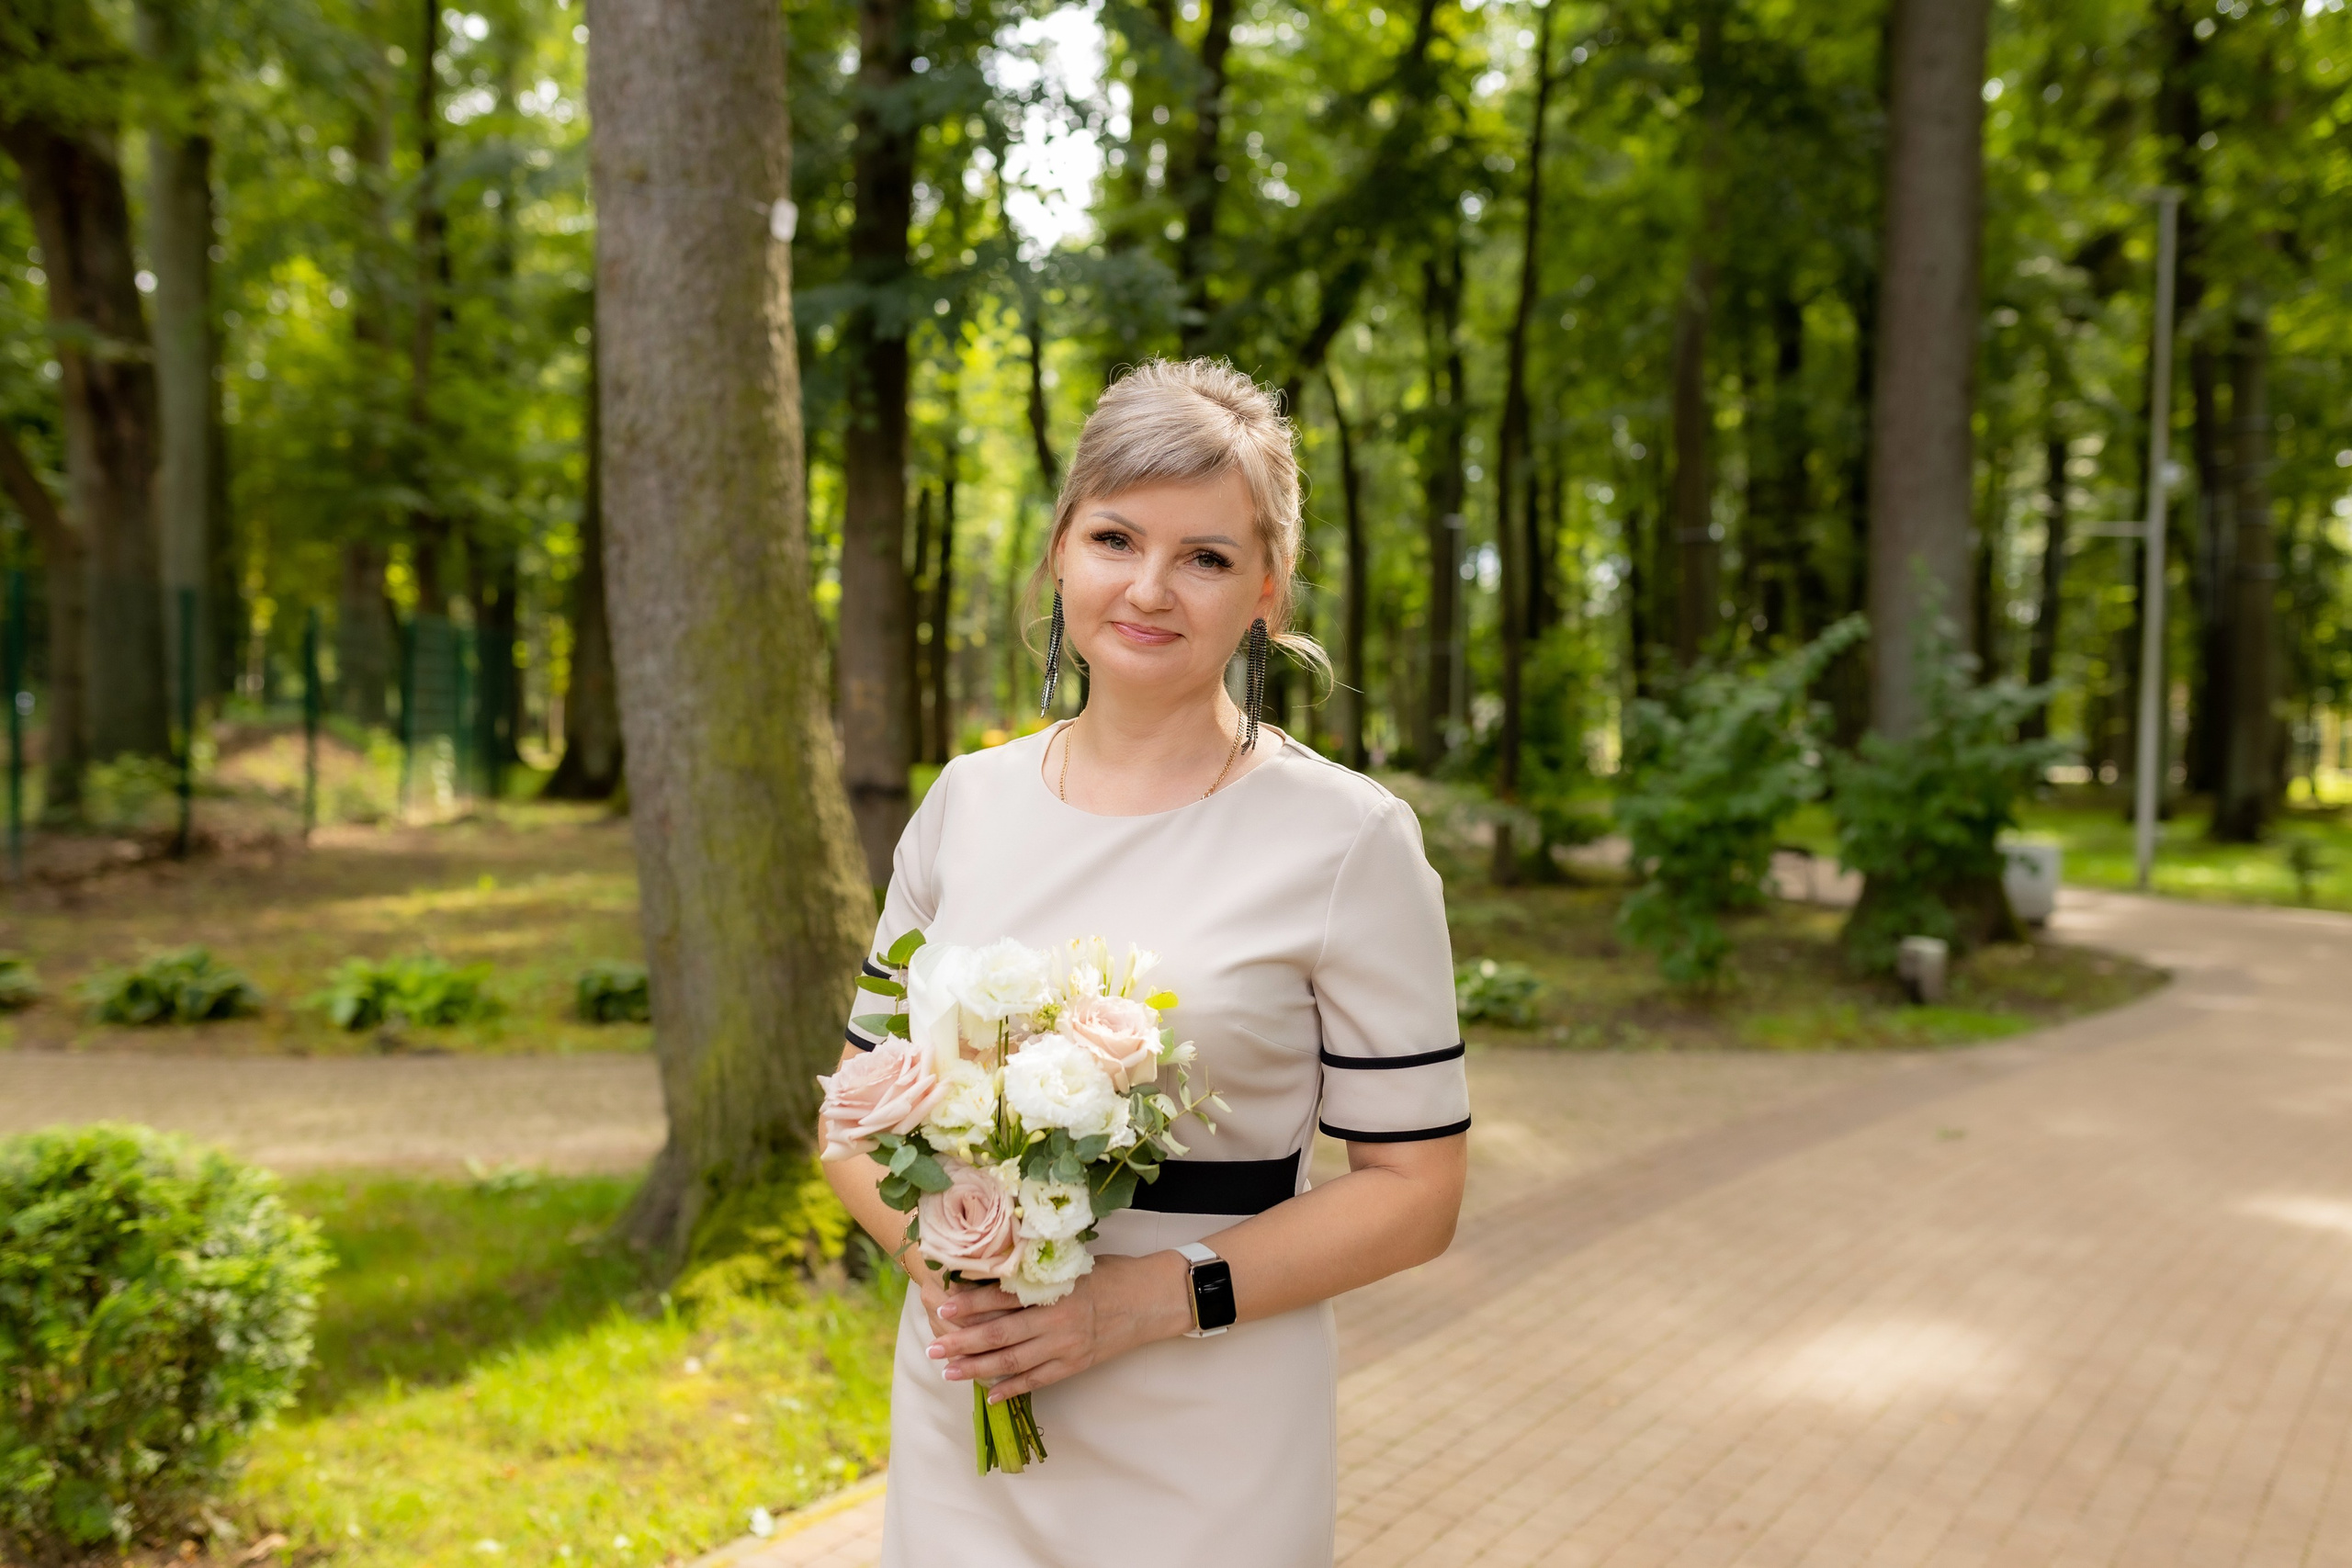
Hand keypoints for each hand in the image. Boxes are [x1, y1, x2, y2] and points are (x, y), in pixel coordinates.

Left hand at [926, 1251, 1192, 1400]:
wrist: (1153, 1299)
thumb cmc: (1113, 1273)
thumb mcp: (1073, 1264)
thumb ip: (1037, 1274)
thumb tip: (996, 1276)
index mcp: (1054, 1289)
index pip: (1002, 1299)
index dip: (969, 1306)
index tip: (942, 1309)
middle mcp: (1056, 1320)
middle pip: (999, 1335)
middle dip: (962, 1343)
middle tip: (932, 1350)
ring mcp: (1066, 1346)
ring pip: (1013, 1362)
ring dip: (978, 1369)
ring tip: (949, 1373)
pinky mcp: (1076, 1364)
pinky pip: (1038, 1380)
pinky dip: (1013, 1388)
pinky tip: (990, 1395)